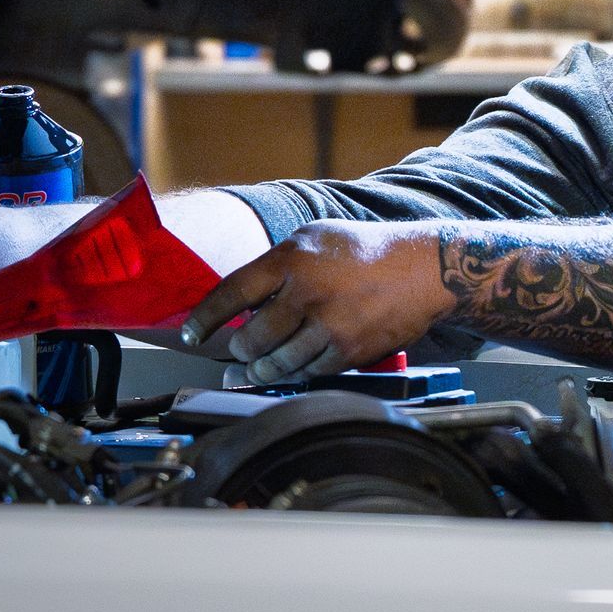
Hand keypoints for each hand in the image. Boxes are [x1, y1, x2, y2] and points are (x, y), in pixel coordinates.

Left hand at [179, 220, 454, 383]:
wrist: (422, 269)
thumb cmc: (366, 251)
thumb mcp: (315, 238)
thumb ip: (277, 265)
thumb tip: (241, 298)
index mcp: (292, 259)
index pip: (231, 293)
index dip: (204, 319)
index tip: (190, 334)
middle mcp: (306, 293)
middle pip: (249, 339)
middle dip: (237, 351)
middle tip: (234, 353)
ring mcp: (328, 325)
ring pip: (276, 364)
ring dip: (260, 370)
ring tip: (253, 369)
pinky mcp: (348, 351)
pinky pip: (307, 373)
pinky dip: (295, 373)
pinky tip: (292, 367)